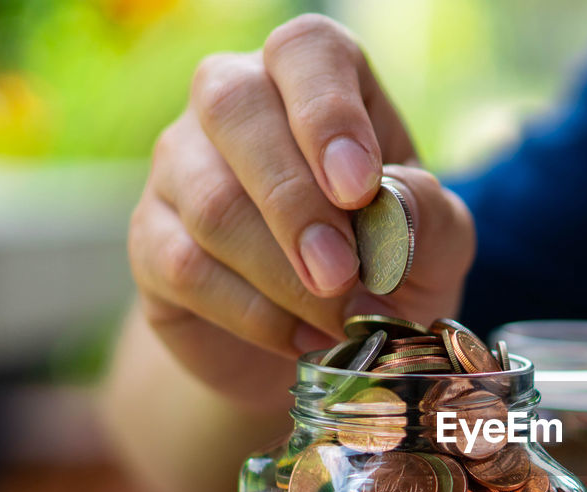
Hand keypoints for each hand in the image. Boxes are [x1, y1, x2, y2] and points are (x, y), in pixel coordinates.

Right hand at [128, 14, 474, 408]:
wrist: (331, 345)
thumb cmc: (390, 267)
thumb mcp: (435, 240)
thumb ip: (426, 212)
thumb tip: (389, 204)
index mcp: (314, 77)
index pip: (304, 51)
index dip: (328, 112)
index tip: (359, 186)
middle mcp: (232, 102)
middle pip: (236, 109)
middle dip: (296, 202)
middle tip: (343, 273)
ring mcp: (180, 167)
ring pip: (211, 202)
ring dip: (282, 274)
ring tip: (341, 320)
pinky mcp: (152, 241)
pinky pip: (187, 267)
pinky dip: (257, 315)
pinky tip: (305, 340)